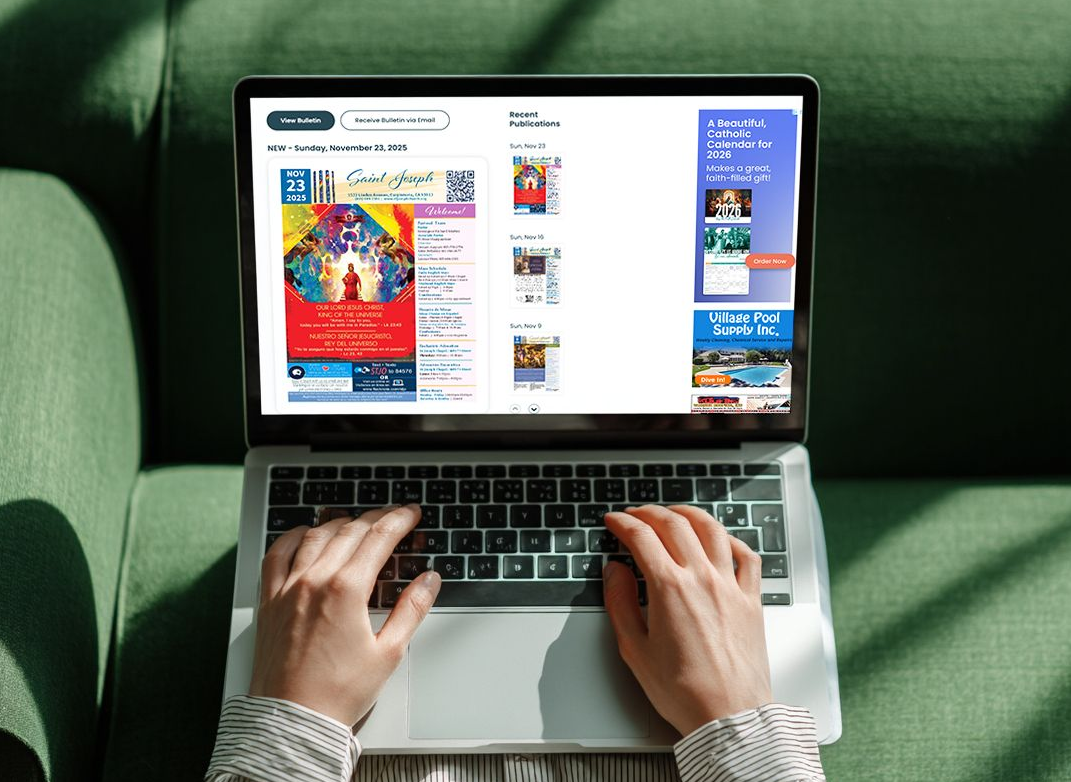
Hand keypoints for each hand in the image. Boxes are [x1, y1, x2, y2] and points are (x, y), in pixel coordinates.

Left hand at [249, 504, 440, 725]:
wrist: (292, 721)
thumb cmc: (338, 694)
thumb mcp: (389, 653)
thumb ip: (412, 610)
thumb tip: (428, 581)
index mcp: (346, 590)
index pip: (378, 538)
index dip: (399, 520)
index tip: (411, 514)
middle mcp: (314, 581)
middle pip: (349, 531)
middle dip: (375, 518)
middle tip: (392, 516)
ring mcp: (287, 589)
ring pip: (314, 536)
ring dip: (339, 523)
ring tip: (355, 522)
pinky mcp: (269, 602)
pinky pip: (276, 555)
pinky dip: (292, 537)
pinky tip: (304, 534)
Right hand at [603, 505, 771, 736]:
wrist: (730, 716)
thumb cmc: (684, 692)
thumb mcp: (635, 649)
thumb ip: (620, 603)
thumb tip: (614, 572)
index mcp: (669, 589)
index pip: (641, 537)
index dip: (622, 524)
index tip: (613, 522)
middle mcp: (702, 579)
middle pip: (674, 524)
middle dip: (649, 513)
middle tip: (635, 515)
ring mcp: (731, 586)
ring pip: (712, 529)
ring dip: (689, 514)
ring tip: (674, 513)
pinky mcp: (751, 599)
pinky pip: (746, 555)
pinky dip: (730, 539)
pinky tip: (720, 539)